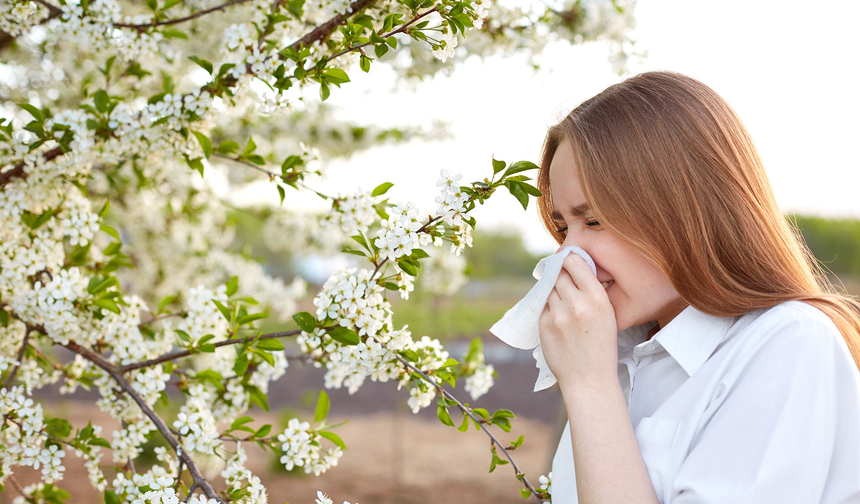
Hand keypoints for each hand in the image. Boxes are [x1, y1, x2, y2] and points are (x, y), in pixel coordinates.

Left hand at [538, 253, 618, 390]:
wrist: (589, 379)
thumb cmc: (601, 347)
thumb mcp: (608, 315)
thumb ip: (592, 292)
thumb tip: (574, 268)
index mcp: (597, 298)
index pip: (575, 263)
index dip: (569, 259)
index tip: (568, 260)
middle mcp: (576, 303)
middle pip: (559, 274)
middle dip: (561, 275)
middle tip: (564, 281)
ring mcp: (558, 314)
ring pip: (549, 289)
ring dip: (554, 291)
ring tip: (564, 305)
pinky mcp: (544, 324)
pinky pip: (543, 306)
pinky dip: (549, 308)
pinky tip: (559, 319)